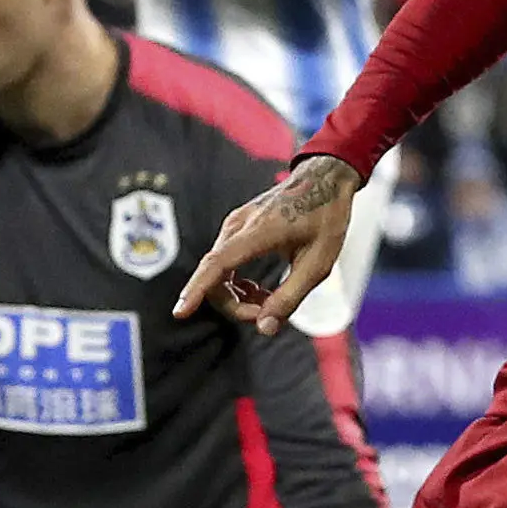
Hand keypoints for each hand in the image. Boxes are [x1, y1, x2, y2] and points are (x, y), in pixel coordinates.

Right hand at [175, 155, 361, 332]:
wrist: (324, 178)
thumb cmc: (326, 217)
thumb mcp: (319, 263)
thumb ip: (290, 297)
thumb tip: (264, 329)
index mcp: (260, 231)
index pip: (218, 264)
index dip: (198, 290)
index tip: (179, 312)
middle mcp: (238, 226)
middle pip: (215, 277)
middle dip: (236, 306)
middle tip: (269, 314)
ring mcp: (233, 225)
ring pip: (217, 273)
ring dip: (237, 297)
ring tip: (269, 301)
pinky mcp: (235, 229)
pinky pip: (223, 264)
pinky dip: (236, 283)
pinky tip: (258, 290)